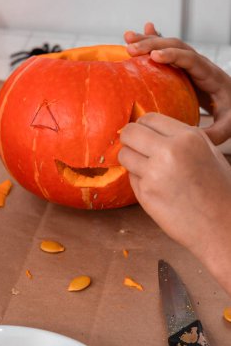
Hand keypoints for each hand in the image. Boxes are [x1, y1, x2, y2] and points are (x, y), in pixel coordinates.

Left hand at [118, 113, 230, 294]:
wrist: (222, 226)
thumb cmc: (220, 190)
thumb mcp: (208, 152)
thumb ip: (180, 138)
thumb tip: (150, 129)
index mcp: (188, 137)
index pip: (149, 118)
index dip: (142, 125)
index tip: (142, 133)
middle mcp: (169, 152)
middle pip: (130, 133)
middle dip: (129, 138)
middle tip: (135, 147)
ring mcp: (154, 174)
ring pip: (124, 155)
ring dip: (131, 159)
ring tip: (148, 169)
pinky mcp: (145, 195)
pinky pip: (131, 177)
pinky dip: (138, 179)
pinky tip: (156, 187)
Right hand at [124, 22, 230, 144]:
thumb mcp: (227, 126)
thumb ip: (211, 133)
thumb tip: (185, 139)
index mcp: (211, 76)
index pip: (191, 60)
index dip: (173, 56)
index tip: (154, 56)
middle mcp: (200, 65)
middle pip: (176, 47)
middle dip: (152, 44)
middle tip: (130, 48)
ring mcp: (190, 65)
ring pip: (169, 46)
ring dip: (148, 40)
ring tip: (127, 38)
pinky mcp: (183, 69)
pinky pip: (168, 52)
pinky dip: (153, 43)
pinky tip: (142, 33)